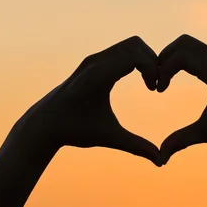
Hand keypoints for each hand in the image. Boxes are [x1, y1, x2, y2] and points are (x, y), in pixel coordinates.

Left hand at [21, 36, 162, 165]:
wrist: (45, 123)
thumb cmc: (75, 131)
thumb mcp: (108, 137)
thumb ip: (137, 147)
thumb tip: (161, 162)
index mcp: (98, 76)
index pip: (135, 55)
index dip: (154, 68)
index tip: (157, 89)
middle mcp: (95, 62)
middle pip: (135, 44)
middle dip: (153, 60)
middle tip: (157, 84)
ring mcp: (92, 59)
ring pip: (129, 44)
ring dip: (145, 59)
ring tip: (150, 83)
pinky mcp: (91, 62)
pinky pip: (120, 50)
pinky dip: (135, 59)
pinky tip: (139, 80)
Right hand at [157, 34, 206, 163]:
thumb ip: (182, 141)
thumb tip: (159, 159)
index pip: (181, 56)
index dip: (163, 70)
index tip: (159, 90)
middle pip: (183, 43)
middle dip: (164, 58)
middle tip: (157, 80)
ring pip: (190, 44)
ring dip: (173, 57)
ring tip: (164, 79)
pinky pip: (198, 51)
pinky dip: (183, 59)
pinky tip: (177, 78)